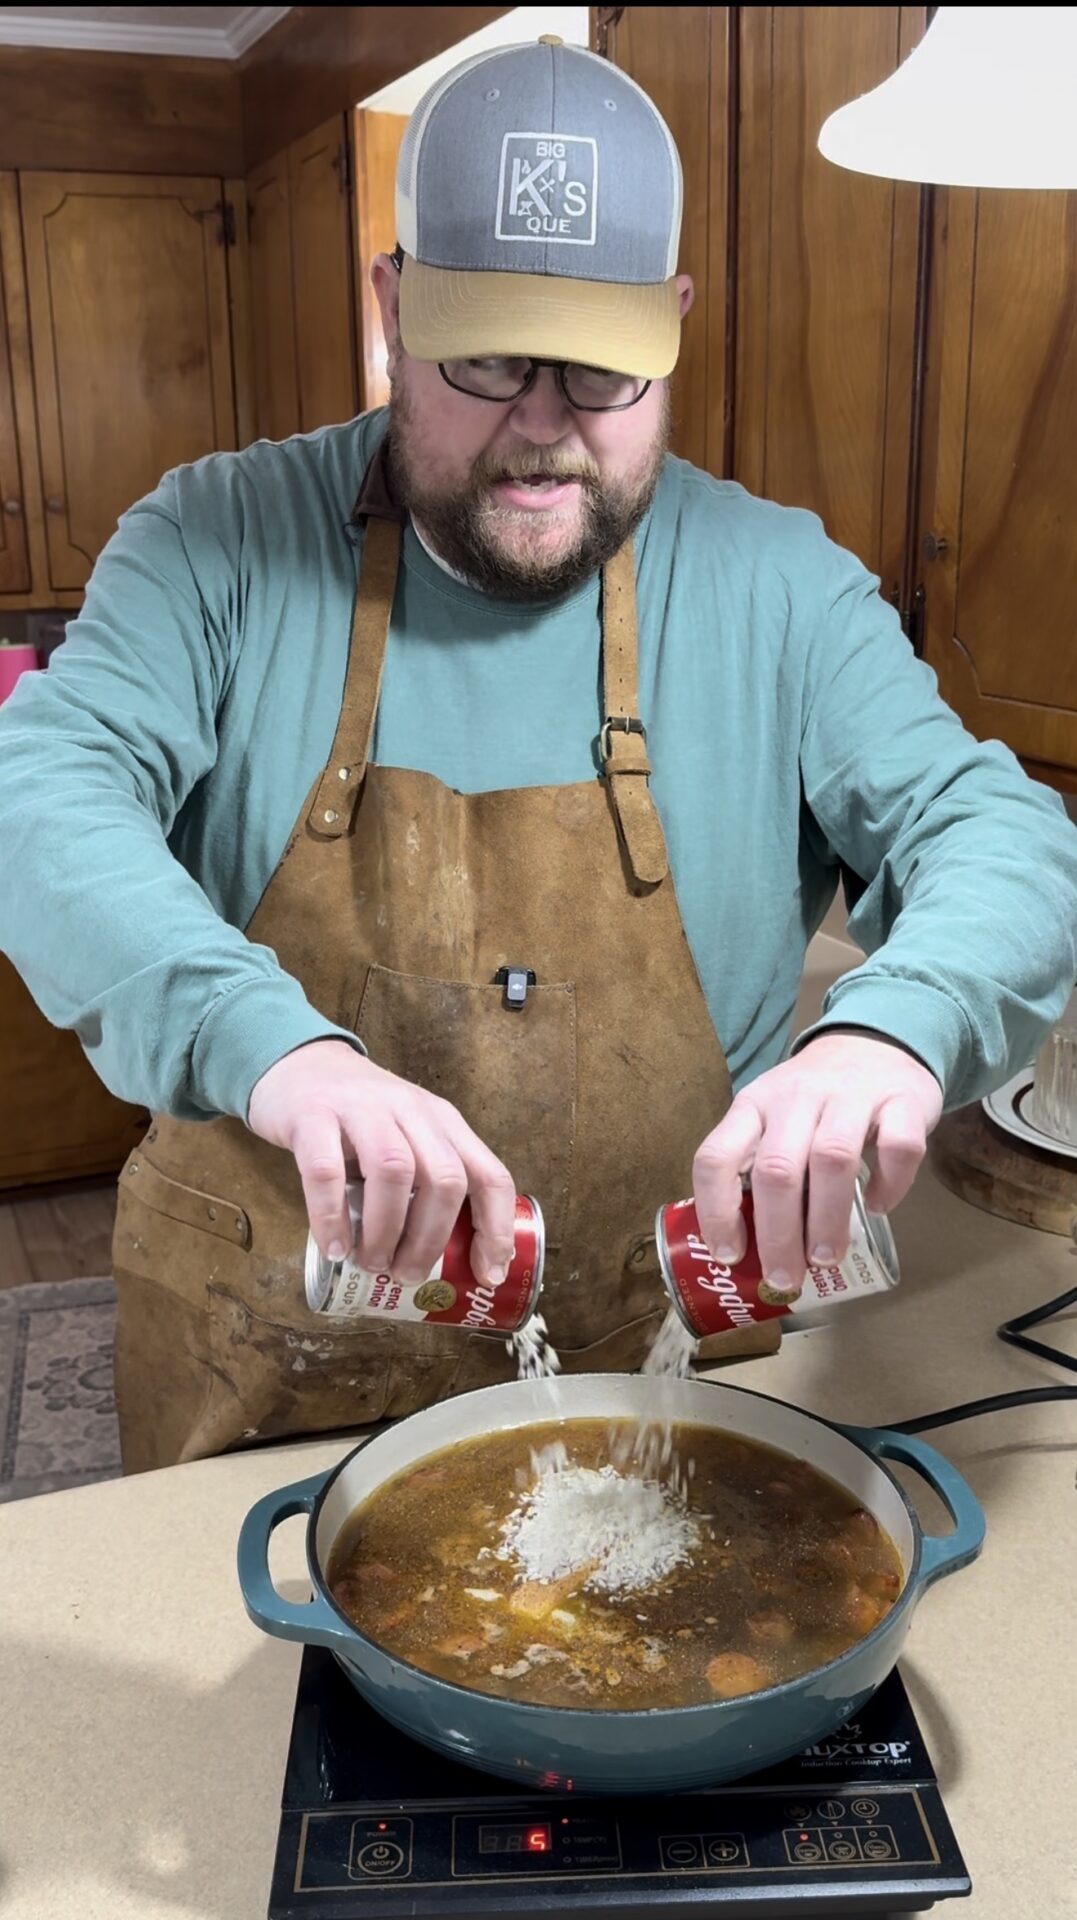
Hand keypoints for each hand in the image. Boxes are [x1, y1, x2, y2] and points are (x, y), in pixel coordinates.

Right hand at [247, 1040, 517, 1288]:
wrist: (300, 1064)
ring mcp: (362, 1108)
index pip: (489, 1175)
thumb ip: (428, 1182)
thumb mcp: (409, 1137)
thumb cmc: (359, 1117)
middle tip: (407, 1275)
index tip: (488, 1274)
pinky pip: (326, 1172)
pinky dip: (332, 1217)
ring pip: (394, 1172)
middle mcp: (411, 1109)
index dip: (496, 1229)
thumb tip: (450, 1264)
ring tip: (372, 1264)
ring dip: (386, 1231)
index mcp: (443, 1121)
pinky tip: (334, 1248)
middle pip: (444, 1179)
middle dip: (431, 1239)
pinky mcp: (313, 1115)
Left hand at [692, 1033, 942, 1295]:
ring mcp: (850, 1094)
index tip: (730, 1255)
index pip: (717, 1156)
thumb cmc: (815, 1100)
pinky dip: (888, 1184)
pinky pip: (897, 1146)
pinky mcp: (902, 1100)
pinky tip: (878, 1207)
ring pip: (832, 1159)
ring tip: (825, 1258)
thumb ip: (758, 1169)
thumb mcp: (773, 1120)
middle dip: (778, 1233)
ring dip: (827, 1218)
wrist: (875, 1041)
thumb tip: (748, 1252)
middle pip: (777, 1168)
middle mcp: (796, 1096)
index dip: (717, 1211)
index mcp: (754, 1106)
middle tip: (785, 1278)